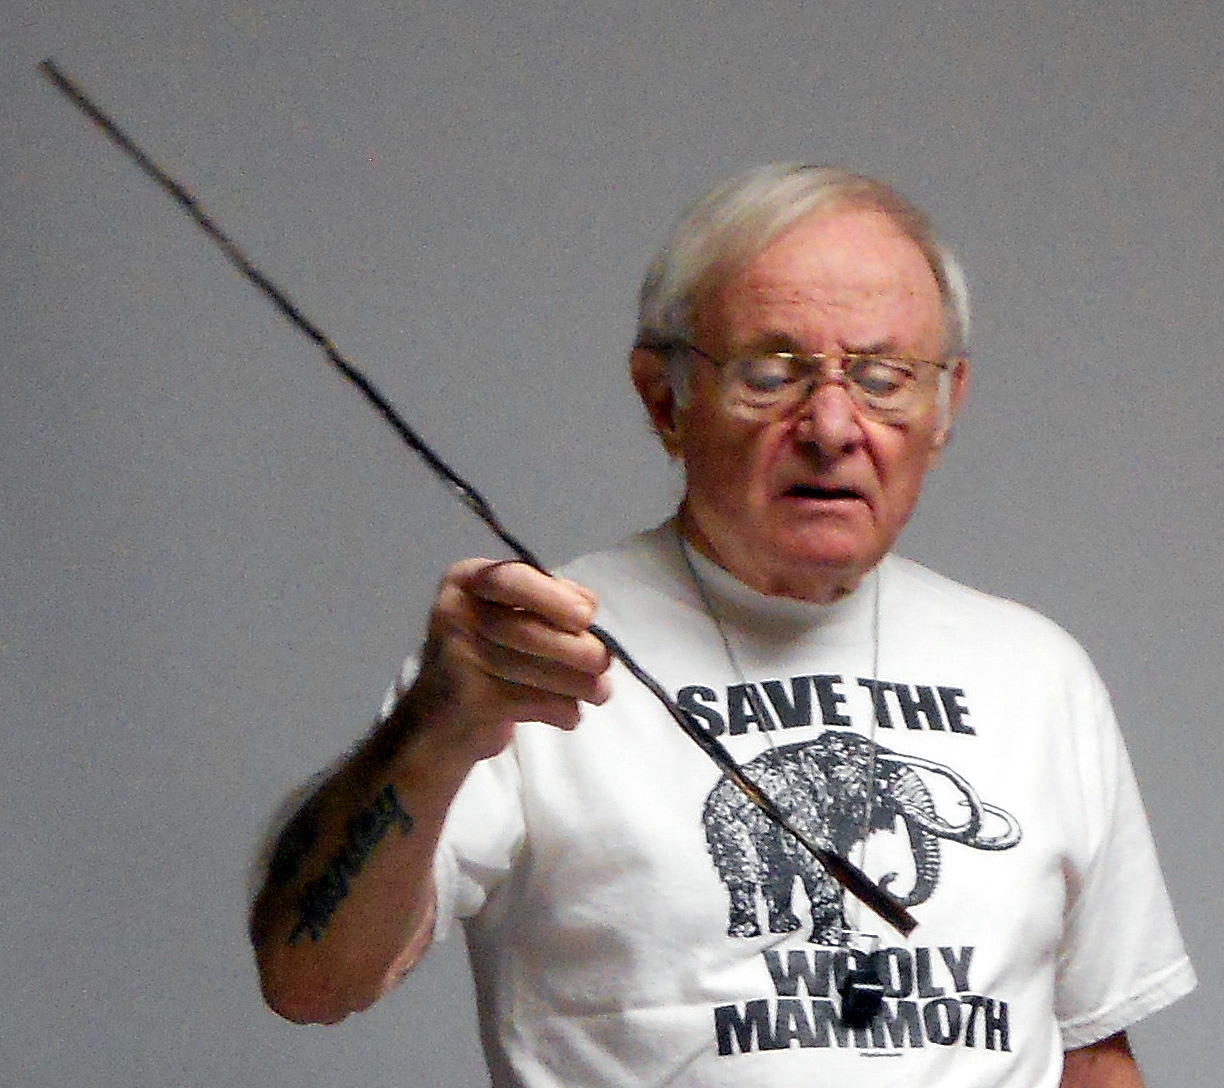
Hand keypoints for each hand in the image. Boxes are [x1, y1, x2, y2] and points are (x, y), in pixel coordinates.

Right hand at [404, 559, 612, 762]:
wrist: (440, 716)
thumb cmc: (488, 652)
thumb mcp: (510, 613)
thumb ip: (549, 599)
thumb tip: (589, 605)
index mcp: (466, 580)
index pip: (510, 580)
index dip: (553, 597)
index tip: (588, 616)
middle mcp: (453, 613)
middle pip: (523, 629)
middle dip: (573, 648)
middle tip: (604, 662)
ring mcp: (456, 659)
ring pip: (529, 669)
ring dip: (576, 684)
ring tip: (600, 692)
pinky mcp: (467, 701)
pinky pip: (527, 702)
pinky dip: (559, 709)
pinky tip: (571, 714)